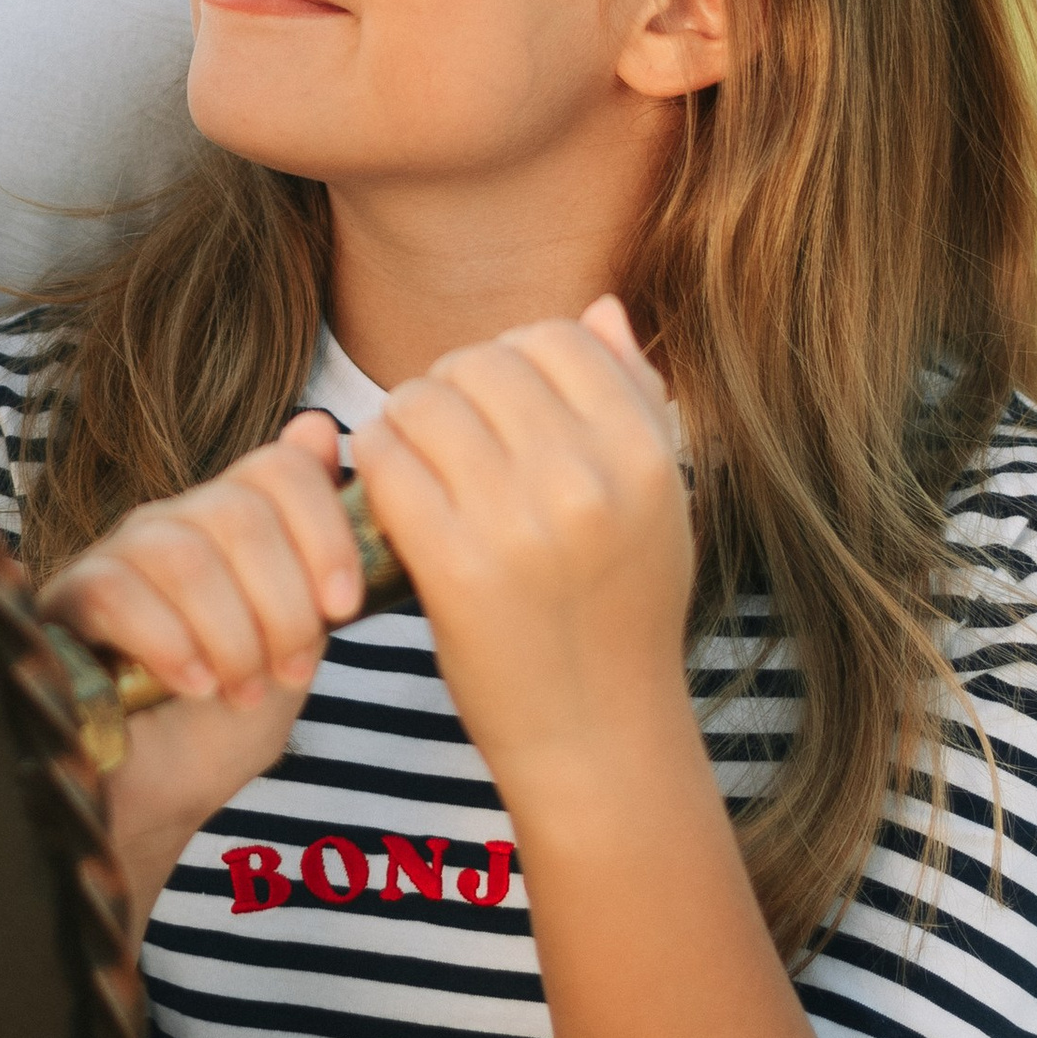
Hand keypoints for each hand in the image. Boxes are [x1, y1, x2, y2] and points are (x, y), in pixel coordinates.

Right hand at [45, 413, 364, 912]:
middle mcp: (177, 521)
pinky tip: (191, 686)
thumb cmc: (228, 717)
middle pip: (240, 511)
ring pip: (184, 554)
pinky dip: (169, 644)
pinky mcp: (68, 599)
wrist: (159, 795)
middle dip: (282, 604)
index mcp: (238, 520)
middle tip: (288, 671)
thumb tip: (319, 428)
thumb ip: (319, 551)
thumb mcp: (300, 636)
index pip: (282, 468)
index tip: (343, 608)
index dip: (324, 531)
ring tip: (241, 689)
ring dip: (231, 634)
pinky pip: (118, 591)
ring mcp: (119, 554)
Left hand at [355, 297, 689, 803]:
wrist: (597, 731)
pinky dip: (375, 461)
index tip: (501, 402)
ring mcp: (518, 526)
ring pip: (423, 402)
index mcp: (646, 456)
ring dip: (406, 418)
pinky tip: (387, 485)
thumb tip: (601, 306)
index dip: (516, 358)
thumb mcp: (660, 504)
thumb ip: (638, 400)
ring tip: (414, 452)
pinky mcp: (453, 568)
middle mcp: (588, 483)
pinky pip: (387, 461)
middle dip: (451, 384)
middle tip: (446, 428)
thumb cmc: (623, 609)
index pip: (557, 338)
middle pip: (481, 364)